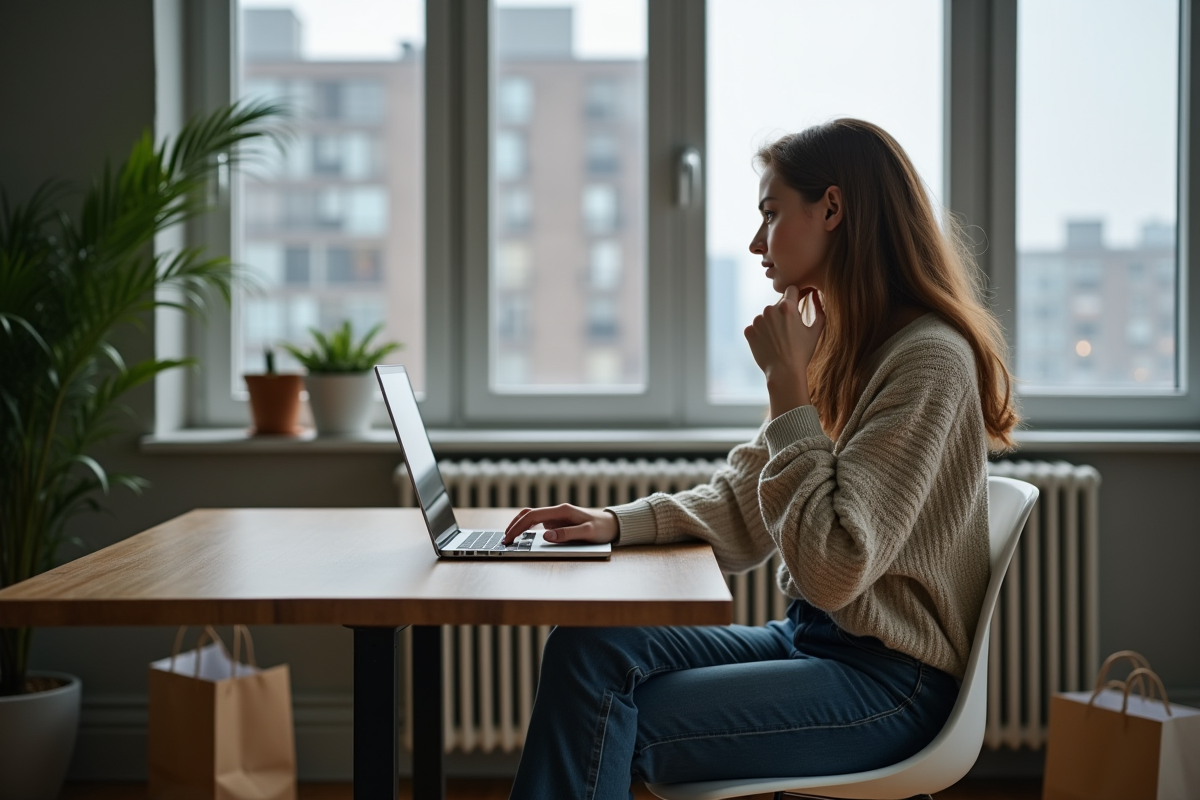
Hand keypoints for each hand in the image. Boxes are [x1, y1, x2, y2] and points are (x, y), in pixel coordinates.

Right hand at [502, 504, 618, 544]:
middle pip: (528, 514)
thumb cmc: (602, 528)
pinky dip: (527, 529)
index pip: (533, 516)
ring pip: (531, 518)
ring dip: (519, 526)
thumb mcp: (588, 533)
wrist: (613, 525)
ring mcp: (556, 517)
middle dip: (514, 526)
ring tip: (509, 538)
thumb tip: (546, 536)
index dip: (518, 526)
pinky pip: (538, 524)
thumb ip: (567, 534)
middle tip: (504, 540)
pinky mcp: (557, 523)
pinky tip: (521, 538)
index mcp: (562, 511)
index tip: (509, 538)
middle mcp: (557, 512)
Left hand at [744, 285, 825, 418]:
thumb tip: (815, 295)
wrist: (784, 373)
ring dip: (771, 323)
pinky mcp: (749, 331)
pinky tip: (769, 344)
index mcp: (787, 306)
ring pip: (766, 316)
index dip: (796, 296)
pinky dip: (761, 333)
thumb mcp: (815, 331)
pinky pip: (756, 327)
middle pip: (778, 304)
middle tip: (789, 331)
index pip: (791, 289)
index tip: (798, 303)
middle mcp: (769, 309)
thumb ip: (819, 309)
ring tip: (779, 340)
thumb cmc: (802, 353)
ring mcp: (757, 320)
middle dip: (783, 313)